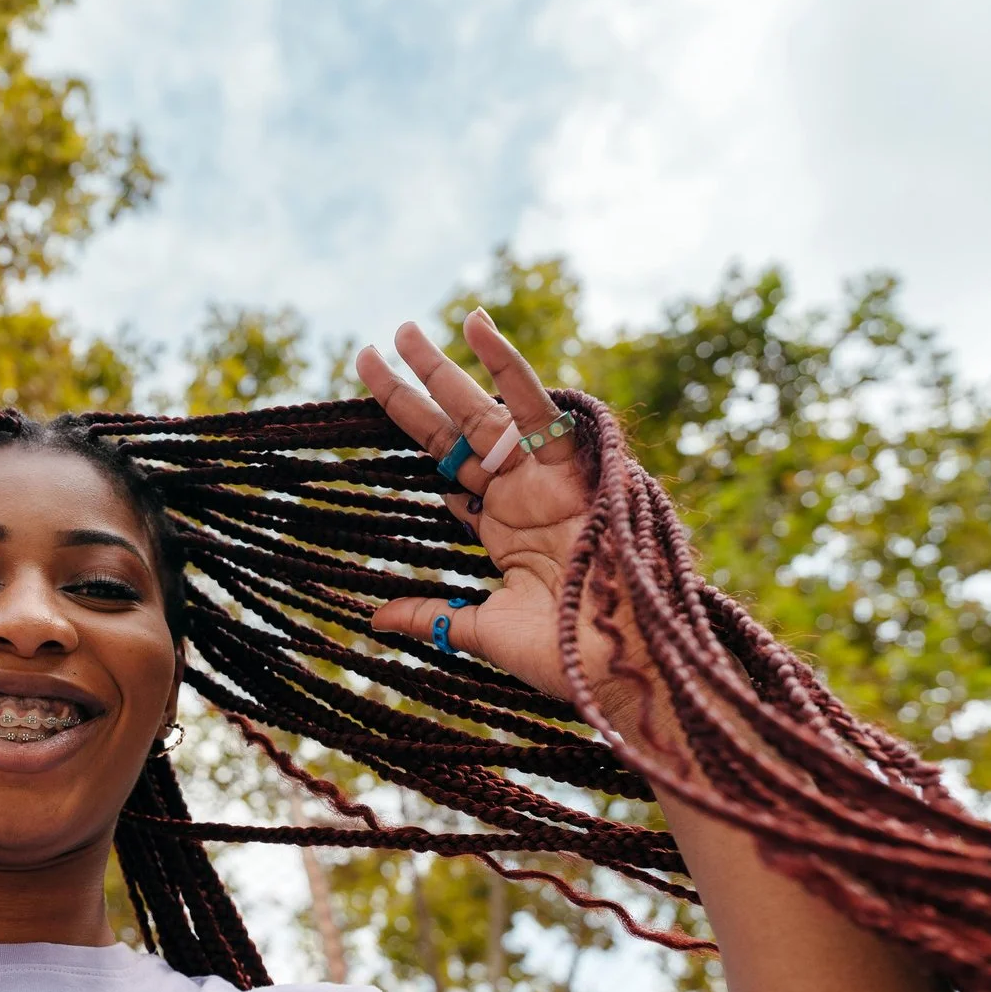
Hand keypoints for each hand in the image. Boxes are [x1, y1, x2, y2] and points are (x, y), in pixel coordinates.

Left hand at [357, 312, 660, 741]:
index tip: (372, 402)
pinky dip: (508, 365)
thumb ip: (431, 614)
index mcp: (502, 528)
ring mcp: (544, 477)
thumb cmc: (563, 655)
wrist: (621, 665)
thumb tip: (375, 617)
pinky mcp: (572, 466)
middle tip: (369, 350)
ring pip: (482, 411)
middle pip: (453, 431)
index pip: (445, 471)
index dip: (411, 437)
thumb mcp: (483, 629)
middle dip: (414, 389)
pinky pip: (536, 405)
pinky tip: (476, 326)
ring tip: (401, 329)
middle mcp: (520, 493)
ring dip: (443, 369)